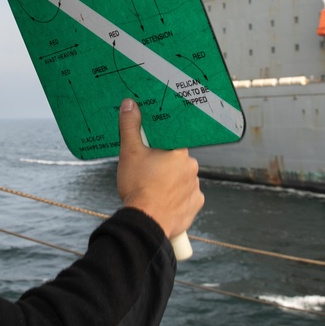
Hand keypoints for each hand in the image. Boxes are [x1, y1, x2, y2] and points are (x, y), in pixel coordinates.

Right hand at [116, 98, 203, 239]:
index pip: (173, 141)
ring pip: (182, 179)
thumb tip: (129, 104)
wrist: (145, 221)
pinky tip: (163, 201)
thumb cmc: (138, 187)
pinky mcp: (194, 206)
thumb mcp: (130, 153)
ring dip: (171, 182)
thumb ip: (130, 127)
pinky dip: (177, 199)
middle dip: (164, 164)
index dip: (161, 145)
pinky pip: (187, 198)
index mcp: (180, 152)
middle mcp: (192, 168)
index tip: (151, 151)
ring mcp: (195, 188)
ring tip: (153, 190)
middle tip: (147, 172)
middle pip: (177, 161)